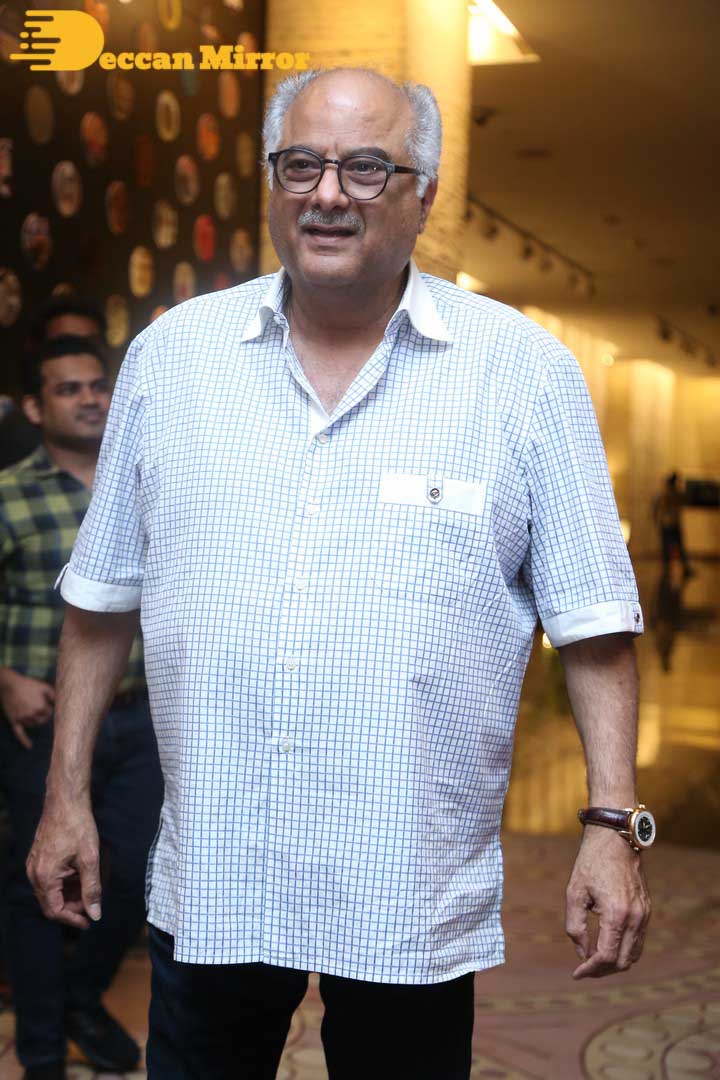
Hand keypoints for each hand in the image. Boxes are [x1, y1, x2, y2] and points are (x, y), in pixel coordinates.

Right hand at [0, 669, 54, 747]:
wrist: (9, 685)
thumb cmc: (28, 684)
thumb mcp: (43, 686)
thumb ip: (53, 695)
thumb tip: (59, 702)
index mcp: (41, 707)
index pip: (49, 713)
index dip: (48, 709)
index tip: (47, 705)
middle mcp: (32, 715)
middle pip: (42, 721)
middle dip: (43, 717)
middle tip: (42, 712)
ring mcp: (22, 719)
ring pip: (32, 725)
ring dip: (35, 722)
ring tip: (34, 716)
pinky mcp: (14, 721)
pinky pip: (19, 733)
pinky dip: (25, 741)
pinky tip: (30, 746)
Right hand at [26, 795, 101, 929]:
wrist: (65, 800)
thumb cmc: (78, 826)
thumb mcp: (90, 859)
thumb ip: (92, 889)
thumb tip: (95, 914)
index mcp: (45, 877)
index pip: (55, 910)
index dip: (73, 919)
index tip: (89, 922)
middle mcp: (34, 874)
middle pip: (50, 903)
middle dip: (72, 908)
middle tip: (91, 906)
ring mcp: (34, 865)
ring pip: (50, 892)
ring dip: (68, 895)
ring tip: (88, 890)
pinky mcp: (38, 858)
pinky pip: (48, 879)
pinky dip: (63, 884)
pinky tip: (79, 877)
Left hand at [565, 826, 650, 977]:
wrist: (615, 838)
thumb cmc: (591, 863)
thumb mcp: (574, 893)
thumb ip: (575, 926)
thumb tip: (582, 953)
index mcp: (616, 914)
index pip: (605, 956)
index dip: (589, 969)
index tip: (576, 974)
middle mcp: (635, 918)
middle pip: (621, 962)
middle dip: (602, 971)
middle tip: (583, 969)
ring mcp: (644, 915)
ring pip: (633, 955)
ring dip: (614, 963)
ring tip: (593, 961)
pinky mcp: (647, 911)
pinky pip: (638, 941)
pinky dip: (623, 950)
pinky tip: (607, 946)